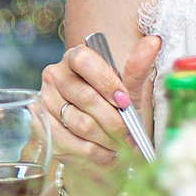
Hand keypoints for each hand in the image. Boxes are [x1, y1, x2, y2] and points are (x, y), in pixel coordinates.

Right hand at [37, 33, 159, 189]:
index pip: (84, 61)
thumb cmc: (114, 107)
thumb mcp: (129, 89)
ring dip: (106, 139)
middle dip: (114, 121)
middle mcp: (54, 76)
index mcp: (75, 58)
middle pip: (85, 97)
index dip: (106, 82)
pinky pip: (71, 143)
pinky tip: (106, 153)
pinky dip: (94, 152)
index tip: (125, 102)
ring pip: (80, 123)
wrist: (99, 134)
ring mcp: (45, 101)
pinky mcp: (42, 127)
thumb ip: (137, 67)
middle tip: (130, 135)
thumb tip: (153, 42)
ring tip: (120, 144)